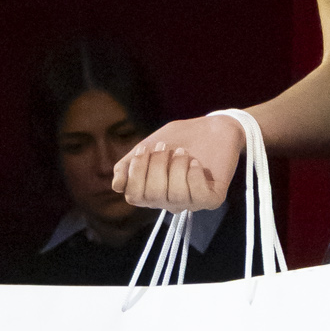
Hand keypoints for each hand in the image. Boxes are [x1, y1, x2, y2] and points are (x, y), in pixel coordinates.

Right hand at [113, 113, 246, 212]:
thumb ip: (129, 165)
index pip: (134, 196)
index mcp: (152, 192)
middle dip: (157, 166)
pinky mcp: (212, 199)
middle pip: (152, 196)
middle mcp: (169, 202)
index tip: (145, 148)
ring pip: (175, 196)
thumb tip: (117, 186)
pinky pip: (198, 196)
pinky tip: (196, 164)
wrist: (212, 128)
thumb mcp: (148, 147)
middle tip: (167, 147)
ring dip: (178, 167)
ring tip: (184, 153)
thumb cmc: (179, 138)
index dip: (136, 172)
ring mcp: (190, 203)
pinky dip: (195, 175)